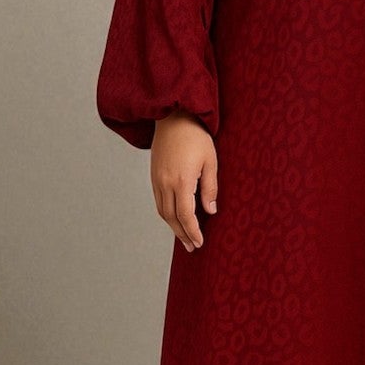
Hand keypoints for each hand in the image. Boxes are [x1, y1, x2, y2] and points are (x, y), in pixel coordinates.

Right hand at [150, 110, 217, 251]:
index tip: (199, 243)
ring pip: (162, 211)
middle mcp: (165, 183)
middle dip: (182, 234)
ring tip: (184, 238)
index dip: (192, 231)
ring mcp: (157, 180)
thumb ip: (210, 188)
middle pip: (171, 217)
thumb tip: (210, 210)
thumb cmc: (196, 136)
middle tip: (192, 247)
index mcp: (181, 181)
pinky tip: (175, 218)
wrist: (173, 117)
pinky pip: (158, 201)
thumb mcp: (211, 161)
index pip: (185, 215)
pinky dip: (166, 214)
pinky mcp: (153, 176)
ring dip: (173, 227)